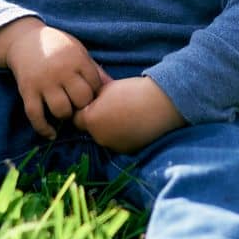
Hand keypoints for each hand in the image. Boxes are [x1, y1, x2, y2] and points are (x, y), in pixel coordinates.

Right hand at [5, 22, 110, 139]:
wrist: (24, 40)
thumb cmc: (57, 46)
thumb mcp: (78, 51)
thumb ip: (94, 70)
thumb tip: (113, 88)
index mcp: (76, 60)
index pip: (95, 85)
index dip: (95, 92)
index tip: (89, 92)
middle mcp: (60, 71)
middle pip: (81, 100)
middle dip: (82, 105)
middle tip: (78, 104)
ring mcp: (43, 82)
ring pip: (60, 110)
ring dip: (65, 115)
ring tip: (65, 111)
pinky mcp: (27, 91)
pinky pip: (35, 115)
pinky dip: (43, 129)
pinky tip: (52, 134)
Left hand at [72, 76, 186, 153]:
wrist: (161, 104)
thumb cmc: (132, 90)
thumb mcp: (107, 87)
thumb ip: (93, 96)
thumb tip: (87, 98)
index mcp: (91, 120)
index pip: (76, 117)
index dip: (83, 108)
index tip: (93, 100)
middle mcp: (99, 137)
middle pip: (90, 128)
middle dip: (95, 118)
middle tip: (110, 106)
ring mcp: (113, 146)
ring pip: (104, 136)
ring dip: (108, 127)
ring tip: (123, 113)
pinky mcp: (128, 150)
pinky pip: (117, 141)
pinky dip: (121, 133)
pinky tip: (132, 122)